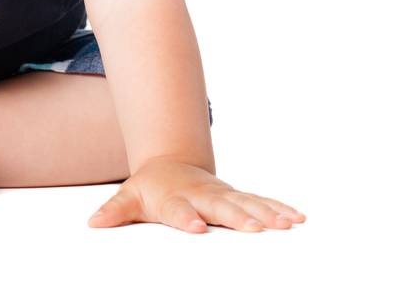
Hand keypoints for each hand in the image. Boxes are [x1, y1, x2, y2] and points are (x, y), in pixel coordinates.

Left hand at [87, 157, 305, 232]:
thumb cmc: (151, 187)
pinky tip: (298, 218)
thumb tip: (94, 223)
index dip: (186, 219)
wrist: (171, 163)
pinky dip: (280, 209)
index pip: (179, 210)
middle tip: (256, 229)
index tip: (197, 228)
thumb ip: (115, 210)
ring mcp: (223, 194)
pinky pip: (262, 202)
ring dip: (269, 213)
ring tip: (289, 223)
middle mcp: (203, 194)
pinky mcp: (238, 196)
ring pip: (248, 203)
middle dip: (239, 217)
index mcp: (175, 197)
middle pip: (221, 207)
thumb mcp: (129, 196)